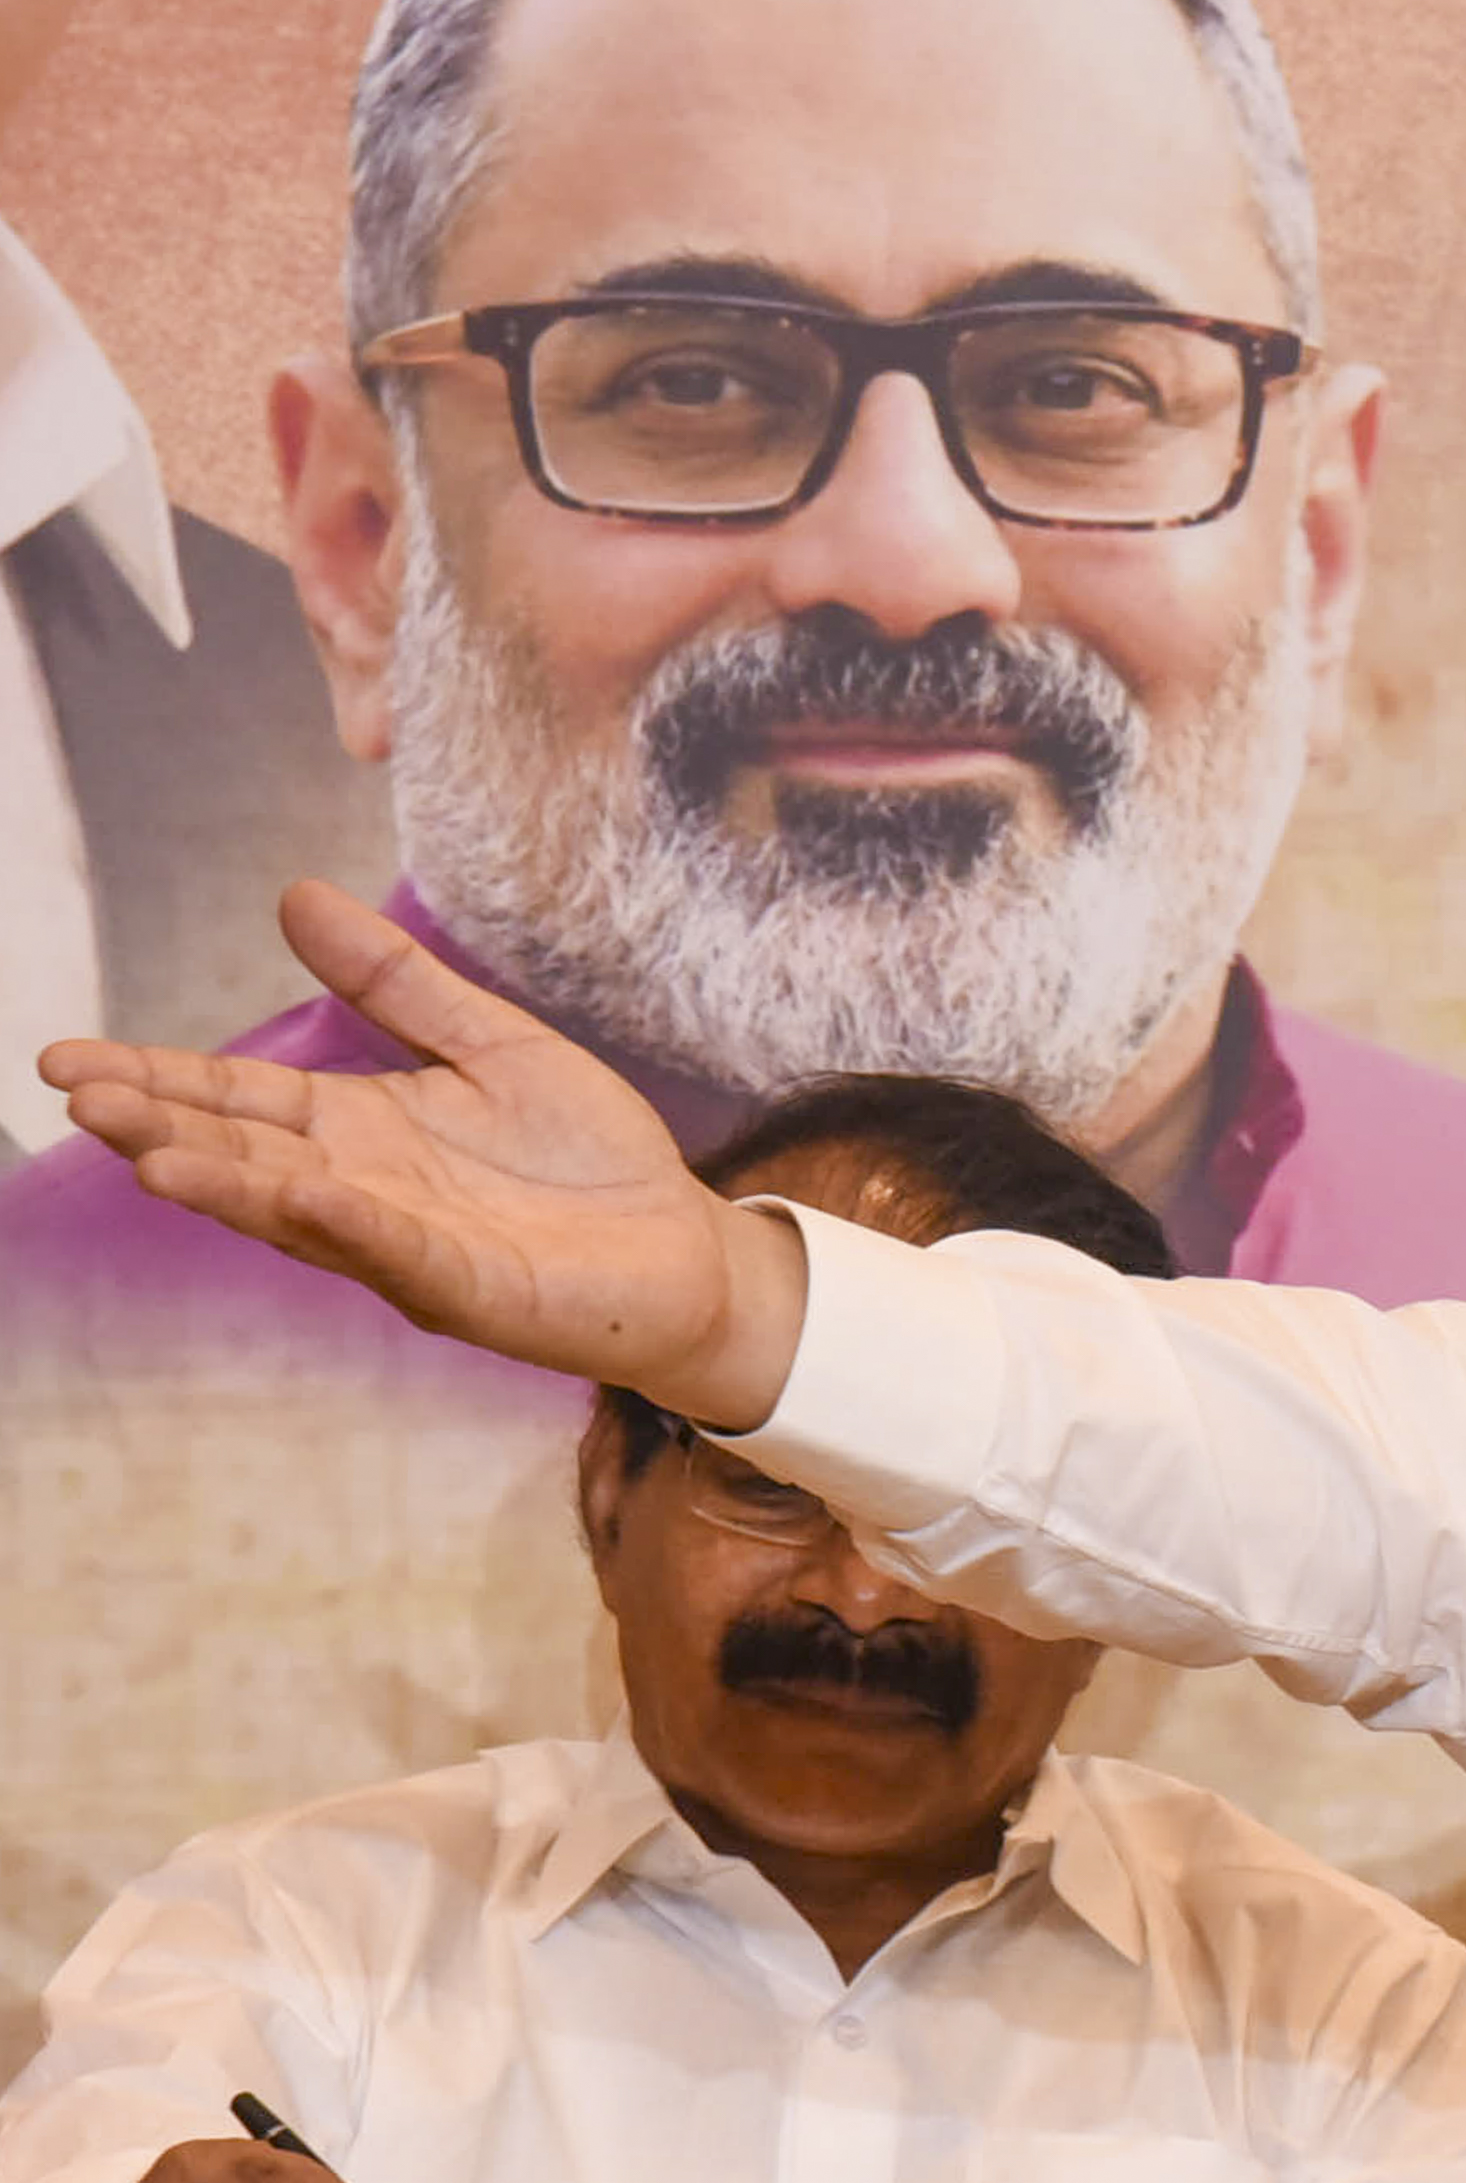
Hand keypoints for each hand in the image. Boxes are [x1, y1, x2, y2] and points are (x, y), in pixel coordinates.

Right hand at [37, 882, 805, 1425]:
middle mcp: (359, 1190)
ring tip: (150, 1158)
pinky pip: (402, 1253)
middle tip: (79, 1099)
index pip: (235, 1097)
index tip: (64, 1059)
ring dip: (227, 1184)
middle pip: (241, 1154)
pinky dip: (355, 1226)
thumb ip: (396, 983)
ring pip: (298, 1213)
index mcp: (356, 1130)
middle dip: (160, 1129)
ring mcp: (407, 1246)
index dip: (154, 1077)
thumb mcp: (489, 1044)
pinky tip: (310, 1195)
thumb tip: (294, 893)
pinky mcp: (471, 1289)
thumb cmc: (585, 1157)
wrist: (684, 1245)